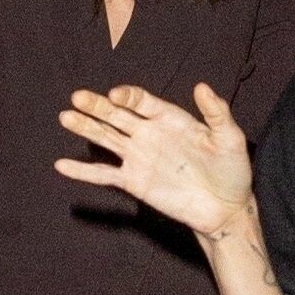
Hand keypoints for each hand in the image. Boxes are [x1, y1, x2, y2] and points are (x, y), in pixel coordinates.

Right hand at [55, 83, 253, 238]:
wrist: (226, 207)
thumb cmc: (231, 169)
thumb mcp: (229, 138)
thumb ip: (216, 113)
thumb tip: (202, 86)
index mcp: (170, 118)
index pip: (142, 101)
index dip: (128, 96)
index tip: (115, 95)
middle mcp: (150, 134)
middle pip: (117, 115)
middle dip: (97, 106)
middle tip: (77, 97)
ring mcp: (139, 157)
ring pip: (106, 139)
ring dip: (86, 128)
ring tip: (65, 117)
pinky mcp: (134, 182)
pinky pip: (104, 175)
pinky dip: (83, 172)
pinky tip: (62, 165)